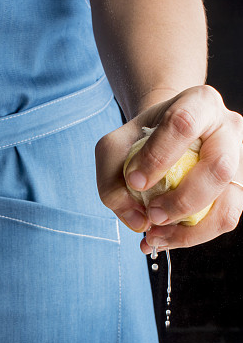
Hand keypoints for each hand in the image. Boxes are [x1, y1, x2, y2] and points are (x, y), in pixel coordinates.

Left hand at [95, 85, 242, 252]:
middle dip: (181, 201)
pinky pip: (223, 221)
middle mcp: (227, 130)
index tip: (134, 182)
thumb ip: (112, 181)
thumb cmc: (141, 138)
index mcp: (199, 104)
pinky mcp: (237, 190)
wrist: (167, 136)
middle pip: (217, 168)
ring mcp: (238, 162)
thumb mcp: (113, 148)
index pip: (183, 124)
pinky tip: (163, 238)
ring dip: (190, 230)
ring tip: (155, 236)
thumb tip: (138, 222)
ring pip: (228, 205)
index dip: (158, 157)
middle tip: (150, 216)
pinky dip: (191, 237)